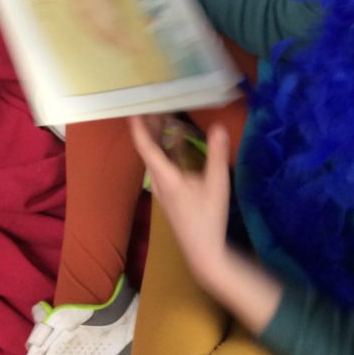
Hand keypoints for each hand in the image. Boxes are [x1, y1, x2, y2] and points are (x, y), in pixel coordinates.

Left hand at [130, 116, 230, 282]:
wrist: (203, 250)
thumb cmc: (208, 217)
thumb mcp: (217, 184)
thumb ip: (217, 154)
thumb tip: (218, 127)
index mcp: (166, 177)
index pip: (146, 147)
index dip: (139, 128)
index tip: (134, 109)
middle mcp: (159, 181)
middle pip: (150, 149)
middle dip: (151, 127)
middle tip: (156, 104)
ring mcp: (163, 188)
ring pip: (156, 157)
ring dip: (160, 138)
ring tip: (166, 117)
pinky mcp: (170, 193)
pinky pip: (164, 164)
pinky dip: (169, 150)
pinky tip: (179, 141)